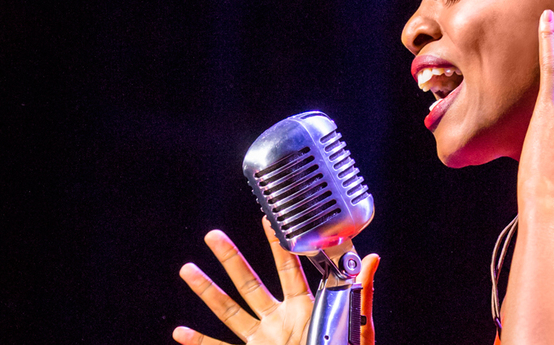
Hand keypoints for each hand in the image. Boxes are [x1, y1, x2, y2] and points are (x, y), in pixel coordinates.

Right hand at [174, 217, 379, 344]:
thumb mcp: (358, 326)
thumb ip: (361, 291)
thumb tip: (372, 258)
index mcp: (305, 308)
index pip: (289, 269)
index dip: (277, 244)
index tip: (267, 220)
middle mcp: (280, 320)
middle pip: (250, 283)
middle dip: (231, 259)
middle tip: (213, 236)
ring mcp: (265, 340)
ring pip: (230, 312)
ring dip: (208, 292)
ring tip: (188, 269)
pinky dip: (200, 342)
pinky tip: (181, 332)